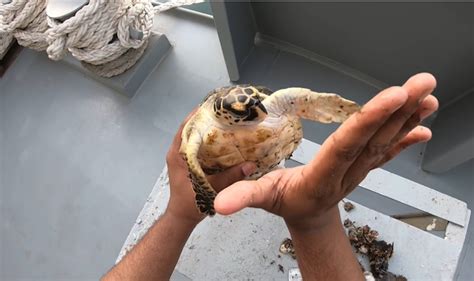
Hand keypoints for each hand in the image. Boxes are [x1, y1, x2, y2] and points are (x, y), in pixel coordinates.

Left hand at [165, 111, 256, 223]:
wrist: (182, 218)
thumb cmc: (190, 205)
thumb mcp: (211, 190)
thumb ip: (230, 177)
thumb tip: (251, 165)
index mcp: (178, 155)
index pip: (185, 128)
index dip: (198, 115)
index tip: (213, 106)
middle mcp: (178, 153)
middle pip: (191, 129)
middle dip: (207, 119)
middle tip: (225, 112)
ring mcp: (182, 157)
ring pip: (194, 136)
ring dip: (208, 128)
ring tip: (226, 121)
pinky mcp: (188, 163)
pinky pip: (198, 146)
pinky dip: (209, 140)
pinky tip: (225, 139)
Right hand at [214, 73, 438, 229]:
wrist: (310, 217)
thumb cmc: (286, 203)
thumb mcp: (262, 198)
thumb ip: (244, 197)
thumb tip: (220, 205)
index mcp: (322, 175)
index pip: (346, 145)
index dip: (367, 121)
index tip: (390, 98)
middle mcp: (347, 170)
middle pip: (374, 137)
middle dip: (398, 109)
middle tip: (421, 84)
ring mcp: (360, 167)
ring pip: (386, 140)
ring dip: (408, 116)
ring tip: (428, 94)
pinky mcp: (365, 163)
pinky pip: (389, 149)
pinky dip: (408, 136)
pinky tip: (424, 124)